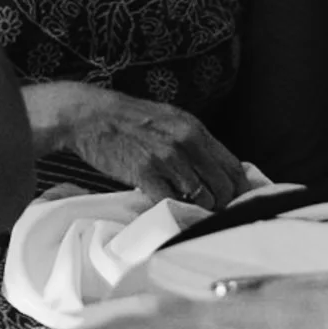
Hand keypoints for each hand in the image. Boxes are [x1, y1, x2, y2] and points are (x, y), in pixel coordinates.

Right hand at [23, 81, 248, 208]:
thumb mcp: (169, 121)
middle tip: (208, 212)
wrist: (90, 116)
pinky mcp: (145, 174)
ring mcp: (166, 159)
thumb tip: (216, 170)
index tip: (233, 201)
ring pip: (201, 199)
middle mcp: (186, 142)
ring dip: (196, 210)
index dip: (237, 190)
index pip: (233, 167)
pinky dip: (172, 211)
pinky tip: (165, 208)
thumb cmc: (128, 120)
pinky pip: (171, 203)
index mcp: (195, 129)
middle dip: (220, 205)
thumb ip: (193, 143)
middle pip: (223, 187)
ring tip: (185, 210)